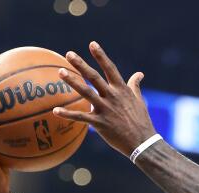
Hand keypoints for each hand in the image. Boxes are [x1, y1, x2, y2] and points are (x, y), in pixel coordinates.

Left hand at [53, 41, 156, 157]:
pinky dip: (67, 114)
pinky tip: (55, 110)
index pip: (110, 69)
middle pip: (94, 77)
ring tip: (60, 72)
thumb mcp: (139, 100)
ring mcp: (105, 109)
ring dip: (73, 81)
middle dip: (81, 65)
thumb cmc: (141, 121)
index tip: (92, 44)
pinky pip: (81, 117)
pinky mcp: (100, 123)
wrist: (142, 142)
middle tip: (69, 54)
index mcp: (121, 90)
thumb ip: (135, 85)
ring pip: (86, 92)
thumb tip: (140, 73)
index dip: (101, 56)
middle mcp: (112, 96)